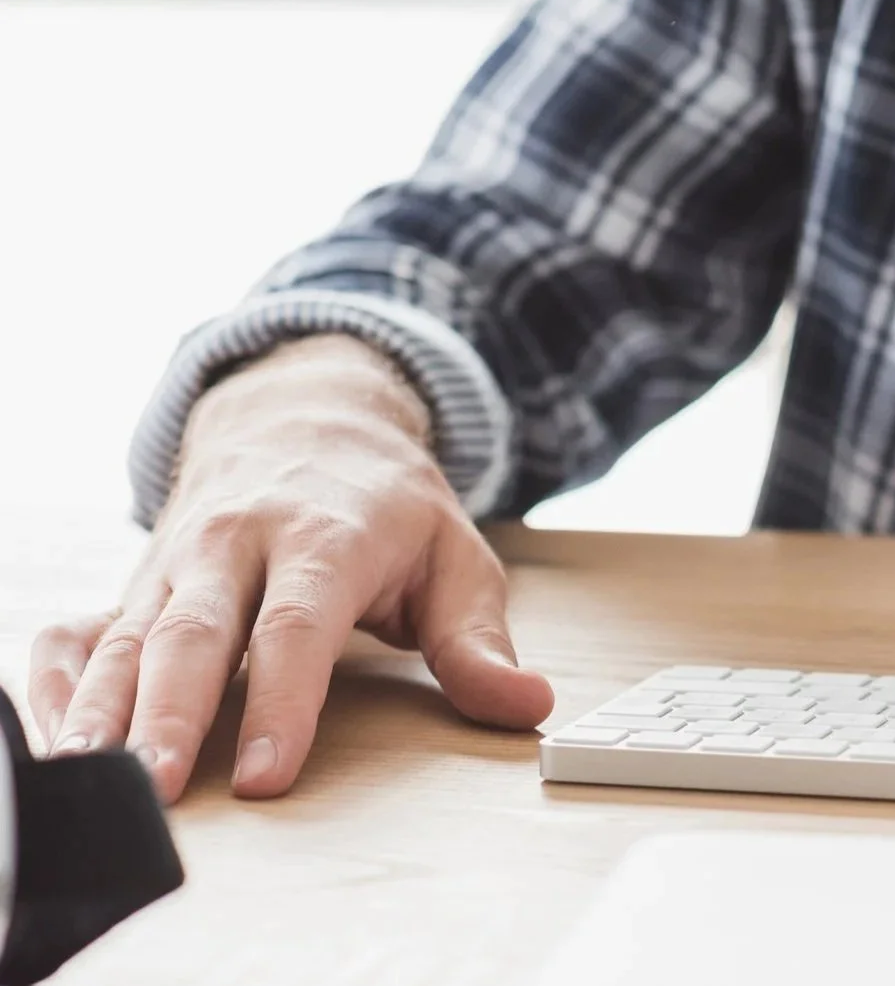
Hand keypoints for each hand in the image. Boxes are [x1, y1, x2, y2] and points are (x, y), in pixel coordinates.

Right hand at [26, 335, 552, 802]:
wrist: (305, 417)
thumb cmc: (387, 505)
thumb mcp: (455, 555)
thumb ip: (479, 640)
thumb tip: (526, 706)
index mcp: (325, 537)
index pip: (297, 626)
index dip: (281, 702)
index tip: (267, 776)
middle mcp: (238, 545)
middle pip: (193, 633)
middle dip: (169, 714)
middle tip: (154, 790)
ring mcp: (177, 563)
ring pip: (128, 638)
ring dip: (102, 710)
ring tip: (86, 779)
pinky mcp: (136, 583)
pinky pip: (79, 631)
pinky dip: (57, 684)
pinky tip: (55, 738)